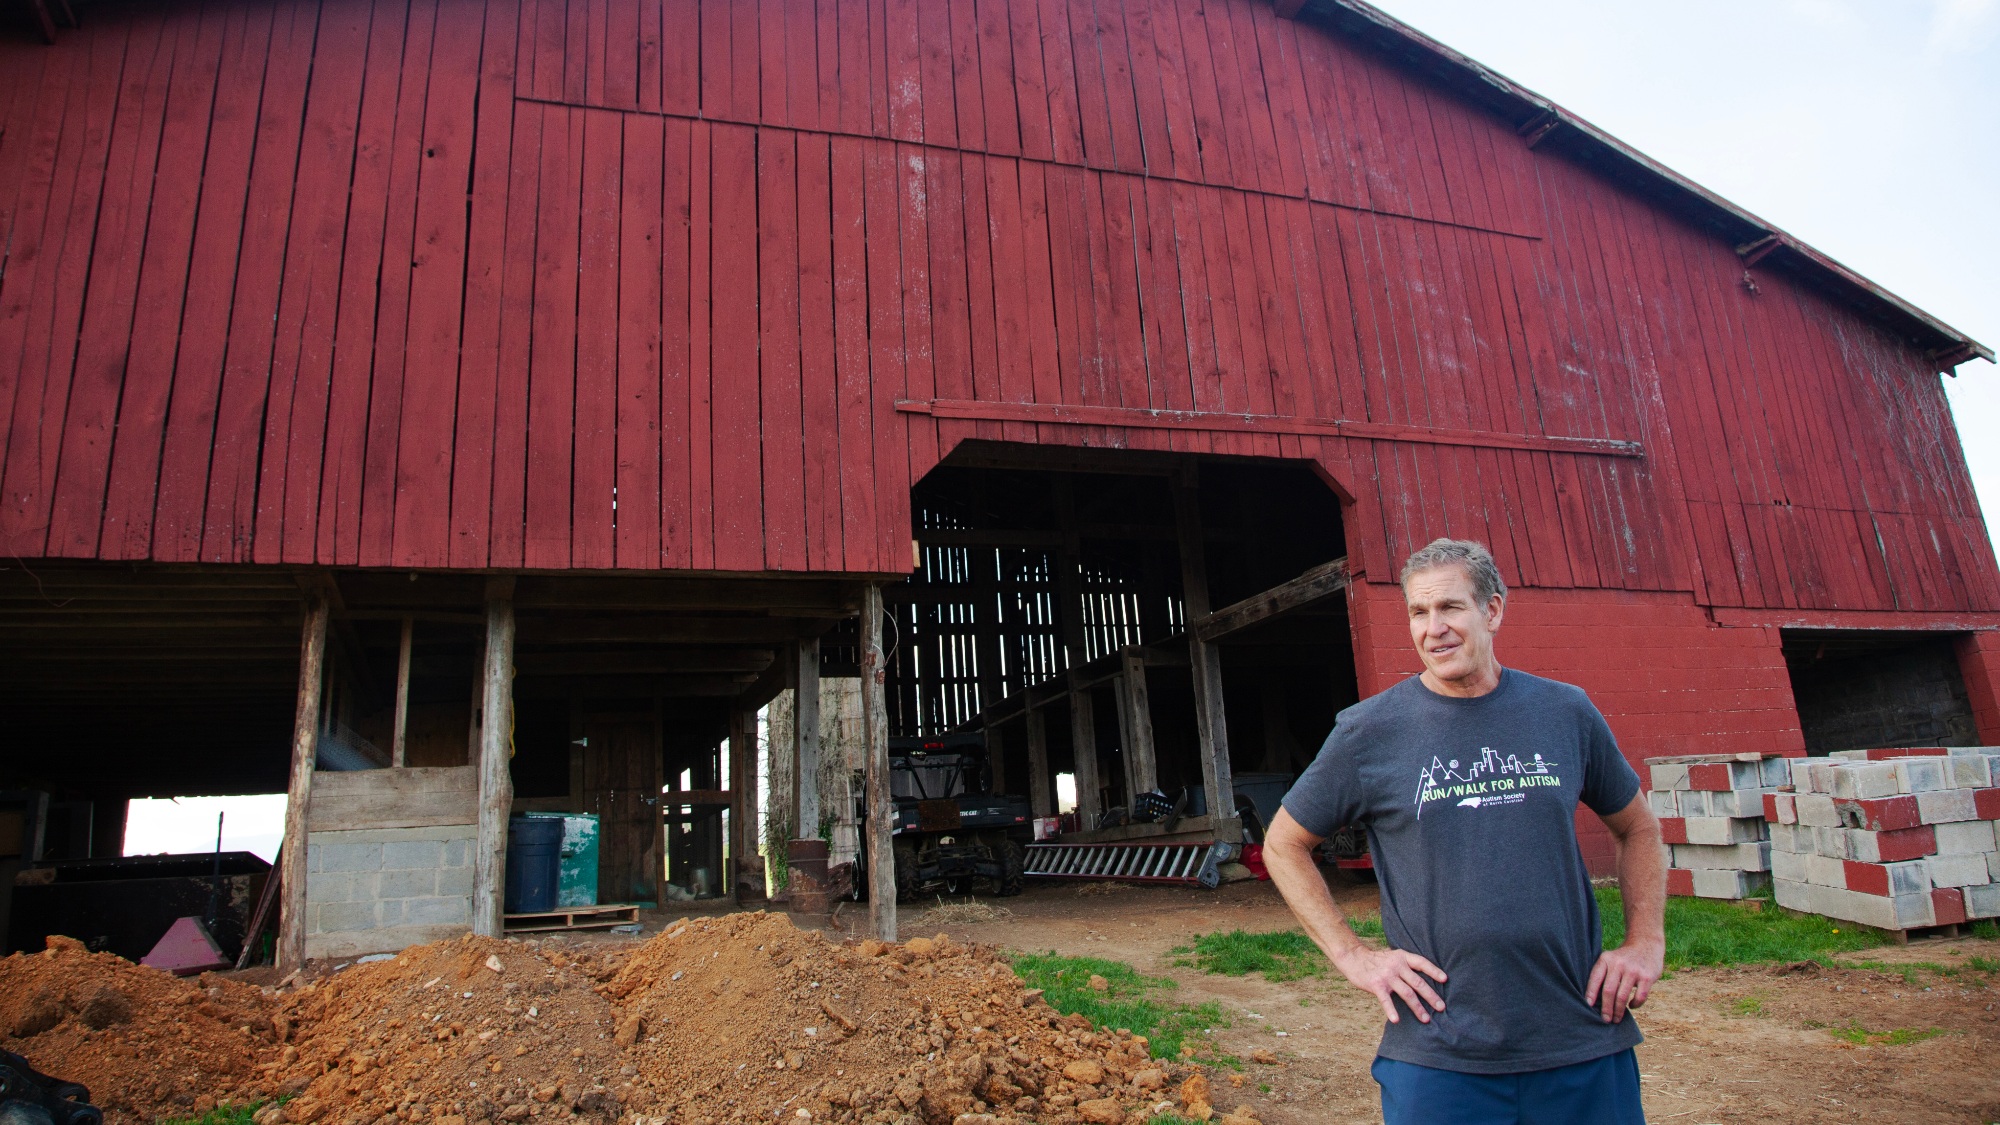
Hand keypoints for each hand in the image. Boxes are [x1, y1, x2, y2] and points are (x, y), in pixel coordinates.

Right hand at [1332, 945, 1446, 1024]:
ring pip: (1407, 994)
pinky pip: (1386, 1000)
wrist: (1354, 957)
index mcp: (1402, 957)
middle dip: (1431, 996)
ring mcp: (1387, 976)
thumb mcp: (1393, 956)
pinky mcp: (1376, 985)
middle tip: (1441, 1007)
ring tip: (1426, 1019)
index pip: (1422, 963)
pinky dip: (1391, 1010)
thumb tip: (1424, 980)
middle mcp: (1397, 966)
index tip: (1445, 980)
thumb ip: (1406, 965)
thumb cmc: (1376, 960)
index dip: (1434, 971)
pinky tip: (1396, 1020)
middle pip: (1418, 983)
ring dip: (1417, 1008)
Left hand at [1586, 939, 1662, 1022]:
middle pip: (1608, 991)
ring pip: (1622, 996)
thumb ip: (1603, 974)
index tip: (1588, 1006)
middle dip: (1606, 1008)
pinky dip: (1635, 1005)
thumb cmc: (1623, 957)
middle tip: (1605, 1019)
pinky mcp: (1647, 977)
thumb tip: (1594, 1000)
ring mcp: (1633, 970)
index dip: (1590, 994)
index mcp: (1606, 959)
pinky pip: (1639, 996)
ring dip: (1619, 1011)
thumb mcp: (1610, 959)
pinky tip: (1632, 1006)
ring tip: (1616, 1019)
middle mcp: (1618, 964)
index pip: (1595, 979)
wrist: (1646, 944)